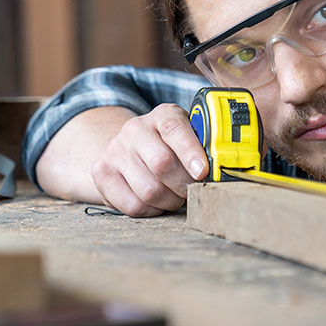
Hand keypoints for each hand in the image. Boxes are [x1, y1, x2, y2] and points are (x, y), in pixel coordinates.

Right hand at [90, 104, 208, 216]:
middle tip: (194, 191)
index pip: (175, 129)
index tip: (203, 172)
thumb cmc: (173, 147)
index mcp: (163, 115)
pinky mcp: (101, 173)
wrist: (130, 150)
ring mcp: (115, 151)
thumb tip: (224, 167)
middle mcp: (135, 129)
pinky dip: (152, 210)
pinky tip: (158, 202)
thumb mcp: (191, 136)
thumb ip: (206, 145)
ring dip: (170, 201)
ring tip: (177, 197)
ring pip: (149, 190)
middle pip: (162, 164)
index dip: (191, 152)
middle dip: (184, 185)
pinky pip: (133, 205)